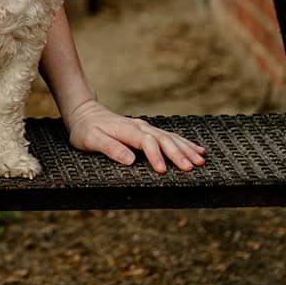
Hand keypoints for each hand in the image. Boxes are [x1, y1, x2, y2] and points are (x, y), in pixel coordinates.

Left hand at [64, 99, 205, 172]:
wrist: (85, 113)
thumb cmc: (85, 130)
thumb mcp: (90, 140)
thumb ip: (109, 148)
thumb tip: (130, 160)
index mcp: (127, 130)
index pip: (146, 142)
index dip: (155, 156)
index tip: (162, 171)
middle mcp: (140, 127)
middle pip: (163, 139)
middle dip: (178, 154)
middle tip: (191, 168)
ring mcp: (146, 127)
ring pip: (170, 137)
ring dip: (186, 149)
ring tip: (200, 161)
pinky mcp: (148, 131)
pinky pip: (170, 136)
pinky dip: (185, 143)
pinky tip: (197, 150)